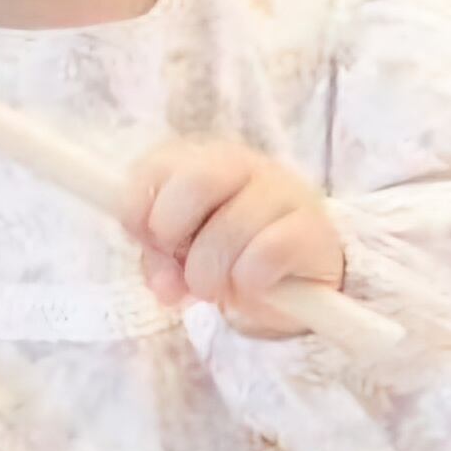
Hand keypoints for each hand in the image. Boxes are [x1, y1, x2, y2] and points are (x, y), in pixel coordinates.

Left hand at [118, 138, 343, 337]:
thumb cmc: (227, 254)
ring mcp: (282, 192)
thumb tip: (164, 285)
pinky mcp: (311, 229)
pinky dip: (249, 280)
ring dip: (209, 273)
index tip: (148, 243)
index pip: (157, 166)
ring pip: (231, 228)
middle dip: (174, 232)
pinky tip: (252, 285)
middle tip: (179, 264)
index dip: (138, 210)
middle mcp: (243, 166)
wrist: (295, 275)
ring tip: (214, 288)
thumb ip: (160, 261)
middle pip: (196, 181)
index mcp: (202, 162)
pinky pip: (267, 254)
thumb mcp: (182, 255)